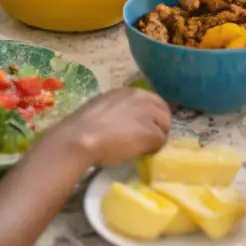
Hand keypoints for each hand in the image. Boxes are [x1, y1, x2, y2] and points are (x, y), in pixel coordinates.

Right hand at [56, 87, 170, 167]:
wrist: (81, 138)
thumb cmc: (83, 126)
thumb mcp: (102, 107)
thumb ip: (118, 109)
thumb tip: (123, 120)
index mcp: (129, 91)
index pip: (153, 101)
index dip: (150, 117)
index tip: (142, 128)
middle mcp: (143, 98)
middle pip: (164, 113)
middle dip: (157, 126)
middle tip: (144, 141)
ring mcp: (149, 114)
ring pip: (164, 128)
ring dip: (155, 139)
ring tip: (140, 148)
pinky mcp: (152, 133)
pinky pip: (160, 143)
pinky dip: (152, 150)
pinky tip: (138, 154)